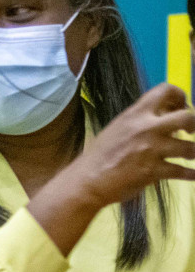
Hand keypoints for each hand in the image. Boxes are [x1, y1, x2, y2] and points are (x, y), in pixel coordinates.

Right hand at [67, 83, 194, 207]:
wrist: (87, 180)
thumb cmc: (100, 155)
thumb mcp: (118, 128)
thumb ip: (141, 121)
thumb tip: (164, 118)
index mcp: (135, 114)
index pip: (165, 90)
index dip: (179, 95)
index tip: (181, 106)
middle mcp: (147, 129)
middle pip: (187, 117)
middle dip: (194, 124)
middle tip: (190, 131)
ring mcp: (152, 150)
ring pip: (190, 148)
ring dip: (193, 152)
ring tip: (190, 155)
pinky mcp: (154, 171)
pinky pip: (182, 172)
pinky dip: (191, 174)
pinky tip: (193, 174)